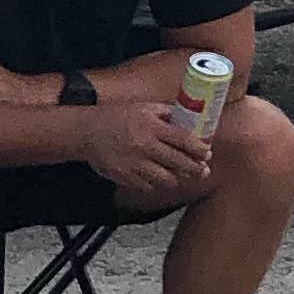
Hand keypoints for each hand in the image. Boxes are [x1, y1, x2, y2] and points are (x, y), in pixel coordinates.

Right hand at [82, 97, 213, 209]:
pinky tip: (160, 179)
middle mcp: (145, 146)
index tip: (207, 154)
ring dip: (177, 178)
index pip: (184, 140)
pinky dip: (156, 184)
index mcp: (152, 127)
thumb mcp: (144, 107)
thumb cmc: (117, 117)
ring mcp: (134, 164)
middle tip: (203, 170)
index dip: (199, 149)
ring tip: (182, 175)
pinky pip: (148, 186)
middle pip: (179, 162)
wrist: (86, 132)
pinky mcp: (124, 177)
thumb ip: (167, 113)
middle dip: (195, 168)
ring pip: (166, 179)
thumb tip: (191, 118)